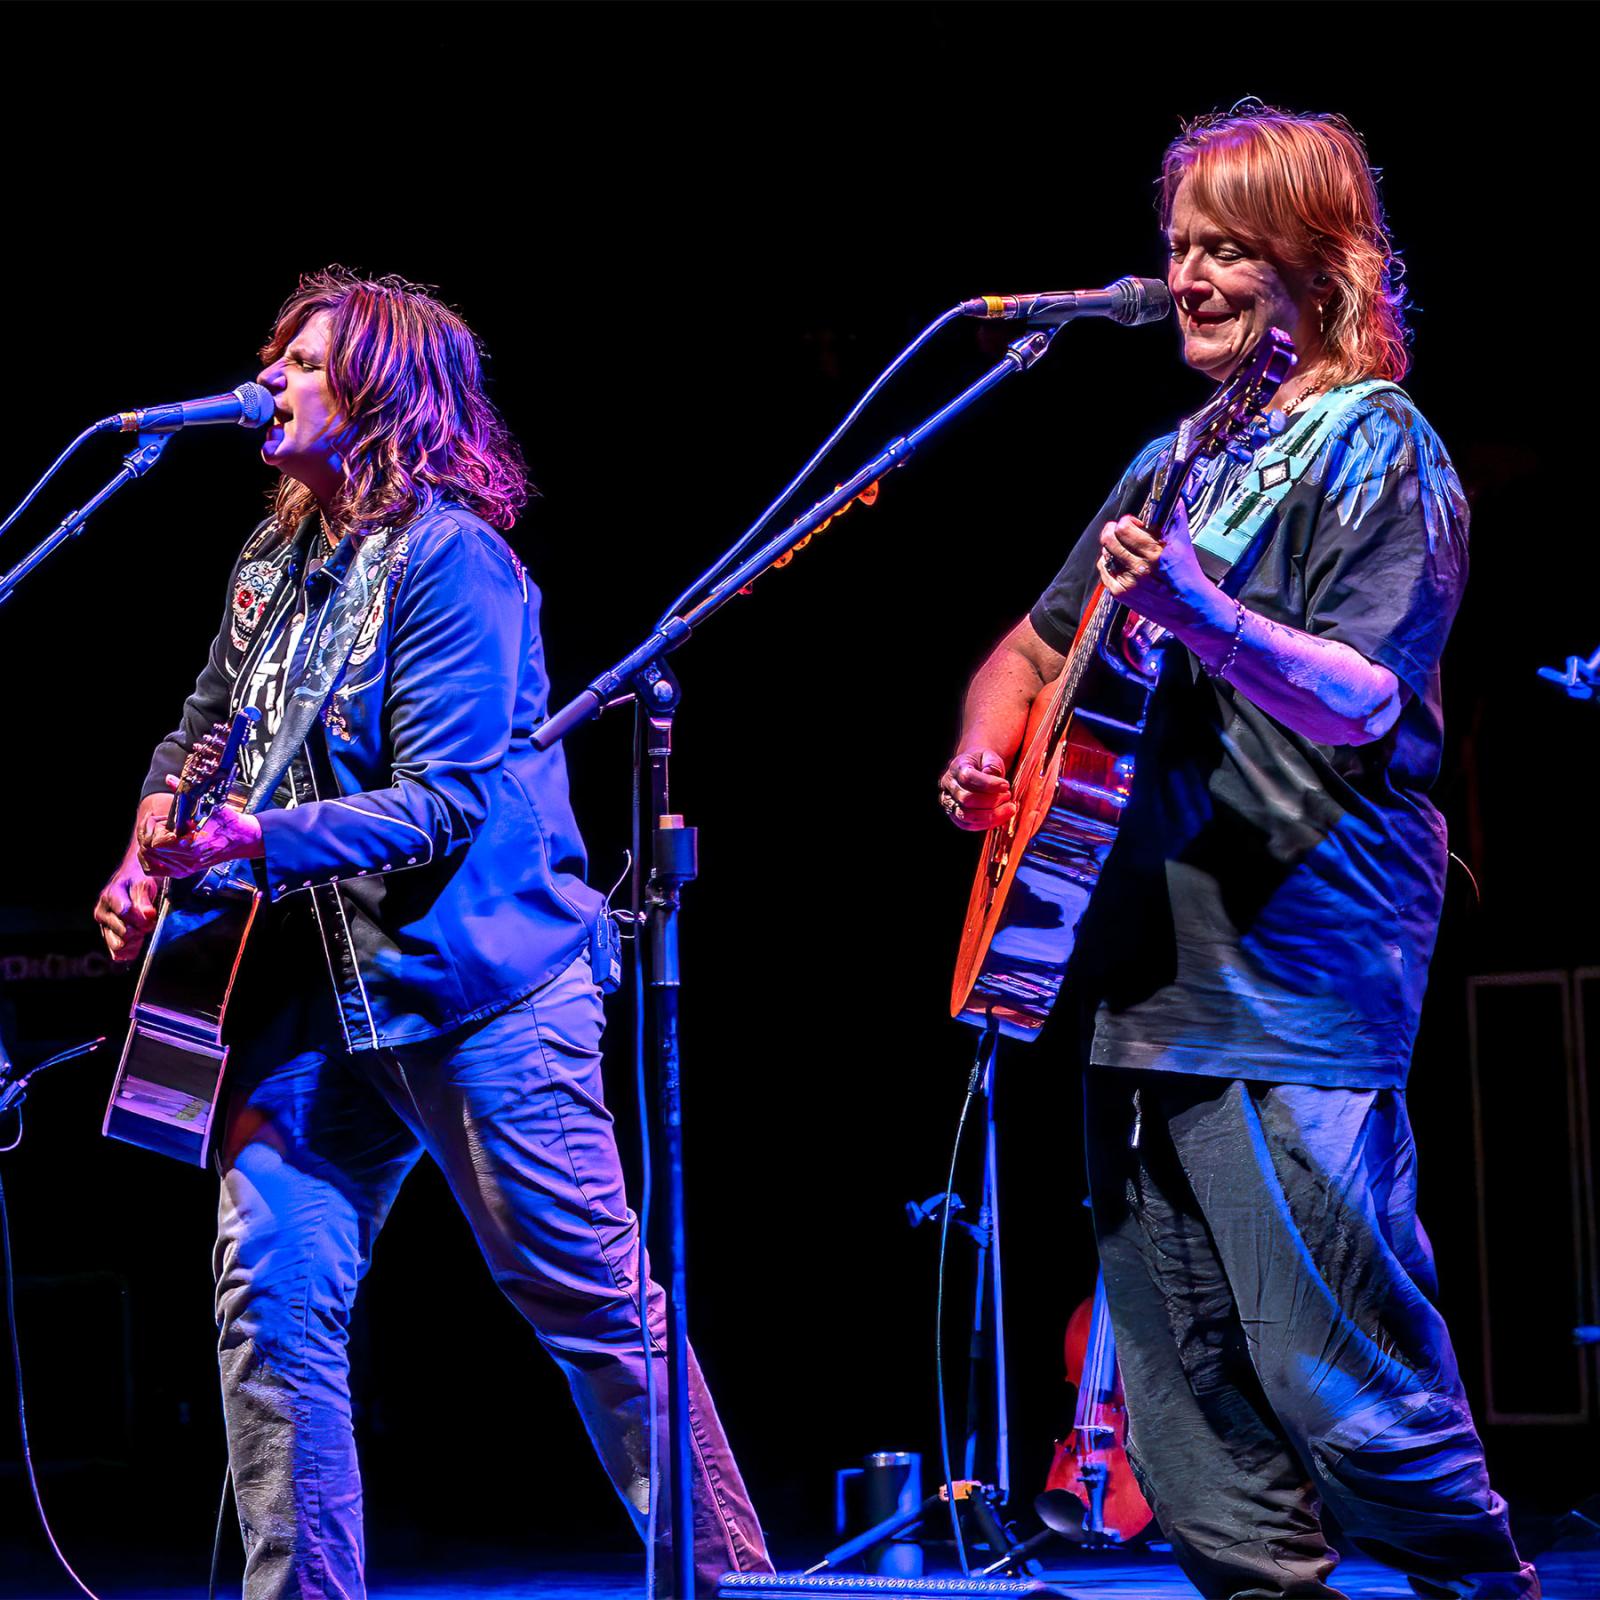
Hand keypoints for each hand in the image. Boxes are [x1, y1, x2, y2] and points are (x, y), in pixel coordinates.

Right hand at [94, 855, 162, 963]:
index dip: (141, 917)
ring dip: (135, 941)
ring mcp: (104, 926)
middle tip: (149, 922)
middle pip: (124, 931)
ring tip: (142, 931)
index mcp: (110, 896)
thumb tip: (148, 914)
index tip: (151, 914)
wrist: (130, 880)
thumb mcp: (144, 884)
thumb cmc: (138, 881)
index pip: (125, 913)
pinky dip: (130, 950)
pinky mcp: (108, 936)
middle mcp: (102, 913)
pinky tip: (138, 944)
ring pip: (119, 944)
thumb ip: (145, 900)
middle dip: (140, 929)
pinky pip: (117, 952)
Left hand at [137, 776, 263, 878]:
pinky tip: (156, 849)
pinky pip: (157, 870)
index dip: (152, 828)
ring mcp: (185, 867)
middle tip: (157, 823)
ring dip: (148, 845)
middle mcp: (186, 860)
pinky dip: (150, 860)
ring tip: (157, 834)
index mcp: (189, 845)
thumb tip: (170, 779)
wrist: (243, 839)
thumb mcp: (207, 804)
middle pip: (148, 850)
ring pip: (149, 861)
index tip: (160, 818)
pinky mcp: (186, 871)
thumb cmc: (227, 822)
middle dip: (148, 834)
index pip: (154, 842)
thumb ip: (183, 793)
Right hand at [939, 750, 1014, 831]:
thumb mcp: (990, 757)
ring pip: (966, 816)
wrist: (973, 768)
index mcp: (956, 767)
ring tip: (1008, 808)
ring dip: (991, 815)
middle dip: (991, 801)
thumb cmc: (983, 763)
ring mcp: (949, 802)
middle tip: (1008, 795)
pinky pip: (968, 825)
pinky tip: (1001, 816)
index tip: (1006, 785)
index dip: (988, 784)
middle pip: (966, 799)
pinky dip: (986, 824)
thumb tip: (991, 775)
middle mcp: (949, 786)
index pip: (967, 778)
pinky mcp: (955, 816)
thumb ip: (992, 764)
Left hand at [1096, 499, 1227, 637]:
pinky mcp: (1121, 594)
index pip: (1124, 527)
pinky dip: (1108, 562)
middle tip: (1119, 530)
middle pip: (1109, 539)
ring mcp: (1129, 582)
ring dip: (1111, 546)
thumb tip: (1173, 496)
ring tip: (1122, 547)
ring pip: (1106, 553)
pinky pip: (1104, 571)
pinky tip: (1118, 561)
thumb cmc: (1187, 573)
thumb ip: (1175, 518)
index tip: (1134, 523)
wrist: (1190, 608)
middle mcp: (1140, 567)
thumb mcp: (1184, 543)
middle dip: (1112, 530)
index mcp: (1156, 552)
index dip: (1127, 521)